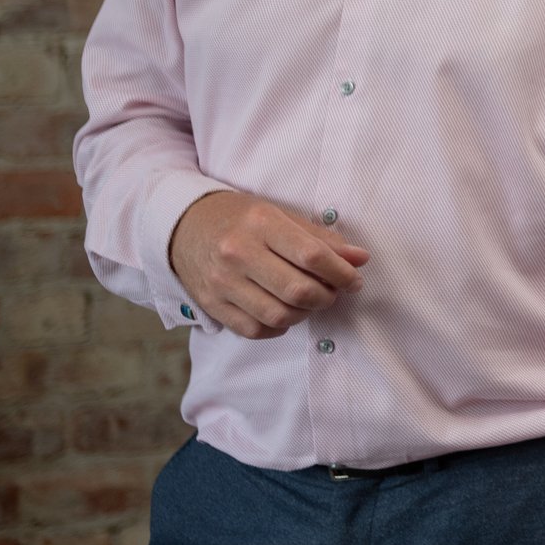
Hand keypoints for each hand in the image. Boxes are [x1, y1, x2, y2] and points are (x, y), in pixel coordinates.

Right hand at [168, 190, 368, 338]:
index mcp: (261, 223)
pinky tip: (284, 312)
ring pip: (278, 315)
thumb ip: (321, 238)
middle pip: (298, 290)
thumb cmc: (241, 219)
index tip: (355, 279)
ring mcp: (222, 282)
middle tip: (333, 292)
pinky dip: (278, 326)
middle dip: (326, 297)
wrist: (184, 225)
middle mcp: (239, 253)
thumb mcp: (280, 215)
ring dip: (305, 314)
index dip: (342, 273)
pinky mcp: (211, 304)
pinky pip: (254, 329)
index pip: (312, 256)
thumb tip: (360, 258)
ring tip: (310, 302)